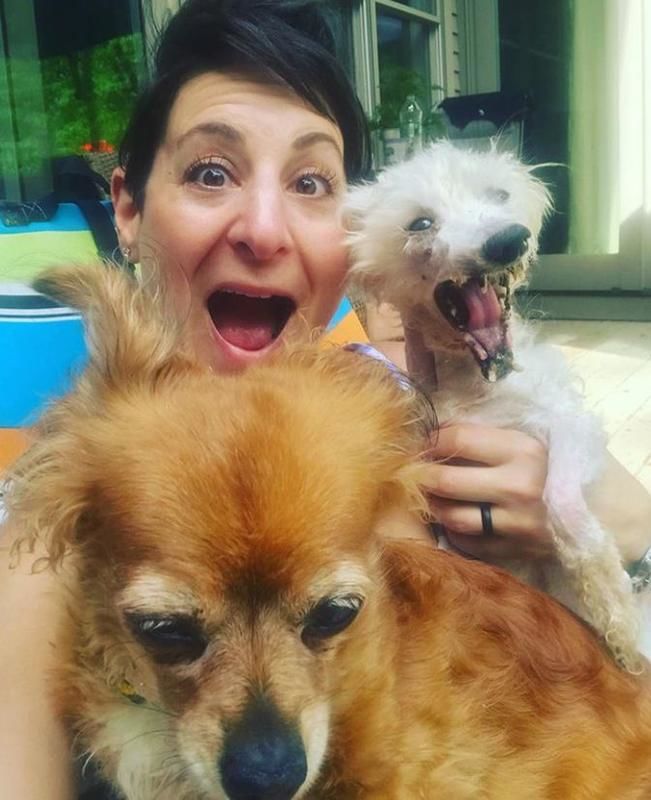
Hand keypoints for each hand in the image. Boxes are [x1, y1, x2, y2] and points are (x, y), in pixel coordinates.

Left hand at [422, 423, 554, 560]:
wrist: (582, 509)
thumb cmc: (537, 469)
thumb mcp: (513, 442)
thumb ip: (473, 436)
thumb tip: (427, 434)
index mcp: (522, 450)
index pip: (456, 440)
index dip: (430, 441)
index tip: (421, 444)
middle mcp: (521, 487)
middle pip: (446, 481)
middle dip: (422, 476)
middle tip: (414, 473)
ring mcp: (518, 523)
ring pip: (452, 516)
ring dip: (434, 505)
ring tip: (431, 496)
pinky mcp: (514, 550)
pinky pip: (466, 541)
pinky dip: (454, 530)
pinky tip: (455, 518)